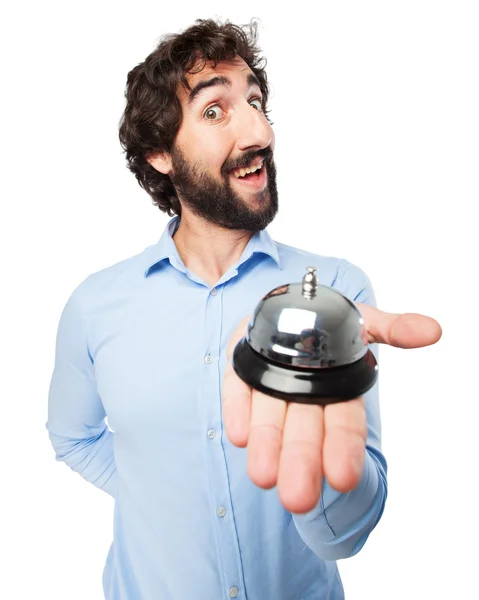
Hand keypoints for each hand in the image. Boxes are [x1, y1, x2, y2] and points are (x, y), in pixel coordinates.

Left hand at [222, 304, 441, 513]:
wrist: (286, 311)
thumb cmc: (329, 323)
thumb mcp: (364, 321)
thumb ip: (394, 328)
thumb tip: (432, 331)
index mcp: (337, 388)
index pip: (344, 423)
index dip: (344, 447)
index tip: (343, 477)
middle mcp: (303, 393)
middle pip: (305, 431)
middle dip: (302, 461)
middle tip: (297, 498)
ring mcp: (269, 384)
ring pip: (270, 420)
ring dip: (268, 445)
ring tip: (263, 476)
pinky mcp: (240, 372)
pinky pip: (236, 391)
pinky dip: (238, 411)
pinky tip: (238, 435)